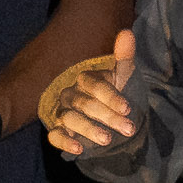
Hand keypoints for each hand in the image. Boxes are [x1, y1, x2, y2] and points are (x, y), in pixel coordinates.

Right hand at [41, 30, 140, 157]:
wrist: (109, 118)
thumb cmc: (115, 94)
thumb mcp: (123, 77)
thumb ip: (124, 58)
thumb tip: (126, 33)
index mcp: (85, 79)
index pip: (94, 85)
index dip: (111, 96)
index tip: (127, 108)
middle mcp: (71, 94)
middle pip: (85, 103)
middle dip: (107, 116)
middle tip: (128, 128)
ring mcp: (63, 113)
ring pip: (70, 119)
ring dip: (88, 129)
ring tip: (107, 140)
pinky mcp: (59, 131)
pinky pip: (54, 135)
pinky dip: (64, 142)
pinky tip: (78, 149)